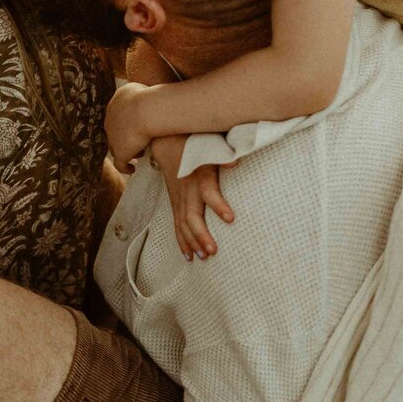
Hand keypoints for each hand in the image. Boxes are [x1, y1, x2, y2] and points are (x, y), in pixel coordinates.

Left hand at [104, 81, 156, 172]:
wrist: (147, 110)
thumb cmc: (153, 98)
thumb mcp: (148, 89)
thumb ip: (146, 95)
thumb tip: (154, 99)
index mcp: (117, 102)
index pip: (119, 114)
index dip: (128, 121)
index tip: (139, 126)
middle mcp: (110, 119)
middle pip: (115, 131)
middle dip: (125, 136)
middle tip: (139, 140)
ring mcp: (113, 137)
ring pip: (115, 147)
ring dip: (126, 150)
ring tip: (140, 153)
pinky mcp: (120, 152)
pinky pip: (119, 164)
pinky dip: (125, 167)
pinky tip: (132, 169)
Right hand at [151, 136, 234, 260]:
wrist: (167, 143)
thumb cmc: (195, 145)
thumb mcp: (210, 145)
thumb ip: (222, 154)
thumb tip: (235, 162)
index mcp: (199, 176)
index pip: (208, 192)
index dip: (218, 205)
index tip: (231, 218)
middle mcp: (187, 190)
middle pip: (191, 216)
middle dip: (201, 235)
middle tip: (213, 251)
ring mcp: (178, 199)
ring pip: (183, 224)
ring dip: (192, 242)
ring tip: (203, 257)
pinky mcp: (175, 205)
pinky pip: (176, 226)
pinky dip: (182, 242)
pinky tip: (188, 257)